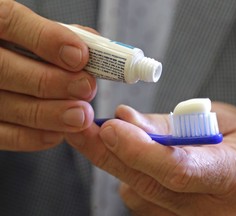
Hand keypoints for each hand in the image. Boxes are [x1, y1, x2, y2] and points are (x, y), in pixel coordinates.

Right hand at [0, 0, 96, 150]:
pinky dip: (35, 137)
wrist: (4, 68)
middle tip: (87, 89)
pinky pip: (5, 135)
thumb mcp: (38, 31)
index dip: (48, 40)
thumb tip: (90, 50)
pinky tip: (58, 132)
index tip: (80, 56)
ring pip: (11, 107)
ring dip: (52, 115)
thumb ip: (61, 34)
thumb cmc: (26, 49)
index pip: (10, 23)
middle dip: (55, 82)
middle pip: (8, 71)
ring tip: (81, 116)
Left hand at [66, 103, 235, 214]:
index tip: (109, 127)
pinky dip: (129, 173)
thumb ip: (168, 124)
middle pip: (148, 183)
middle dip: (108, 154)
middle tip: (81, 128)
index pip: (178, 168)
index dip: (139, 150)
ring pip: (137, 192)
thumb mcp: (215, 118)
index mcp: (232, 175)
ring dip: (118, 161)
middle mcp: (211, 207)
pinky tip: (136, 156)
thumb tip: (125, 119)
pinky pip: (139, 198)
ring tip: (116, 135)